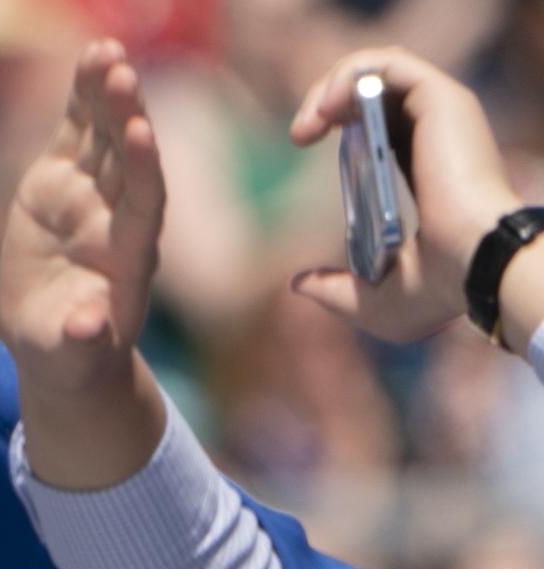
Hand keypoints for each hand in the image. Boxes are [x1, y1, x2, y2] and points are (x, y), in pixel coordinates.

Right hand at [0, 42, 163, 400]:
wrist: (56, 337)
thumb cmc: (71, 355)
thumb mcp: (74, 355)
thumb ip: (82, 340)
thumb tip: (88, 328)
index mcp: (128, 254)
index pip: (144, 202)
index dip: (143, 168)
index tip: (141, 133)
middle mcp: (117, 214)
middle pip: (128, 157)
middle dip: (126, 115)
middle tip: (122, 73)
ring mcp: (91, 193)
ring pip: (106, 135)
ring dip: (108, 94)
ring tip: (104, 52)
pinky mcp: (61, 181)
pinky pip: (77, 132)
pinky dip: (82, 97)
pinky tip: (89, 57)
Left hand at [287, 46, 520, 342]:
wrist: (474, 269)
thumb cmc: (439, 289)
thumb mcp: (373, 301)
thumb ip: (334, 292)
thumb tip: (299, 284)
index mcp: (421, 170)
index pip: (378, 124)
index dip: (338, 119)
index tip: (304, 140)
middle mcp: (433, 135)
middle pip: (374, 88)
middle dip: (325, 98)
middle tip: (299, 134)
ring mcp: (439, 114)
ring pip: (379, 66)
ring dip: (330, 84)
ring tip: (306, 125)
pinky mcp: (442, 99)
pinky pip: (389, 63)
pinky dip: (350, 75)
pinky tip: (327, 109)